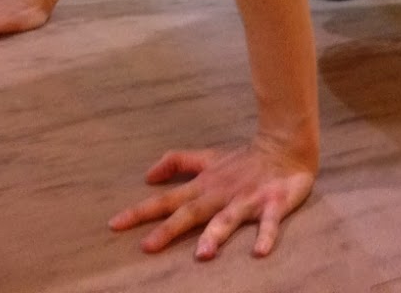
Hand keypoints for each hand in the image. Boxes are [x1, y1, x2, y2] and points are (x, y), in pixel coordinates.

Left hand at [109, 138, 315, 259]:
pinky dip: (266, 236)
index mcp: (204, 185)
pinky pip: (270, 223)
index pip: (167, 199)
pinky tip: (259, 252)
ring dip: (216, 235)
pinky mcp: (274, 204)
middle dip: (169, 230)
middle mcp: (221, 194)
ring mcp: (248, 200)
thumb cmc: (243, 159)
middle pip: (191, 213)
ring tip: (203, 255)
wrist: (285, 145)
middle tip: (147, 247)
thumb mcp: (206, 158)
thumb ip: (177, 163)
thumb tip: (147, 176)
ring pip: (228, 219)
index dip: (141, 211)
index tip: (114, 224)